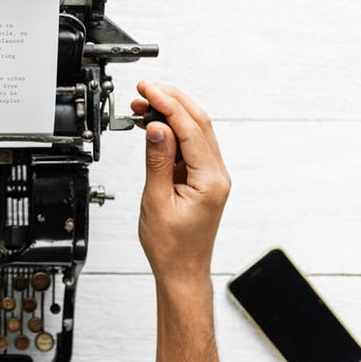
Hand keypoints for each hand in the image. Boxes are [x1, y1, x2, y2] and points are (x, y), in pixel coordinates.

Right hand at [132, 82, 230, 286]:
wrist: (181, 270)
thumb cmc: (171, 246)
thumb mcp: (156, 200)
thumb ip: (158, 160)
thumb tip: (156, 127)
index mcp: (211, 180)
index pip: (190, 129)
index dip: (168, 105)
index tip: (148, 91)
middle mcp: (217, 175)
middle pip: (198, 123)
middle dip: (170, 101)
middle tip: (144, 90)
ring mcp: (212, 176)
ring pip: (195, 131)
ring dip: (170, 114)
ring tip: (142, 105)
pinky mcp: (203, 179)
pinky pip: (189, 146)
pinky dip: (171, 131)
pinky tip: (153, 126)